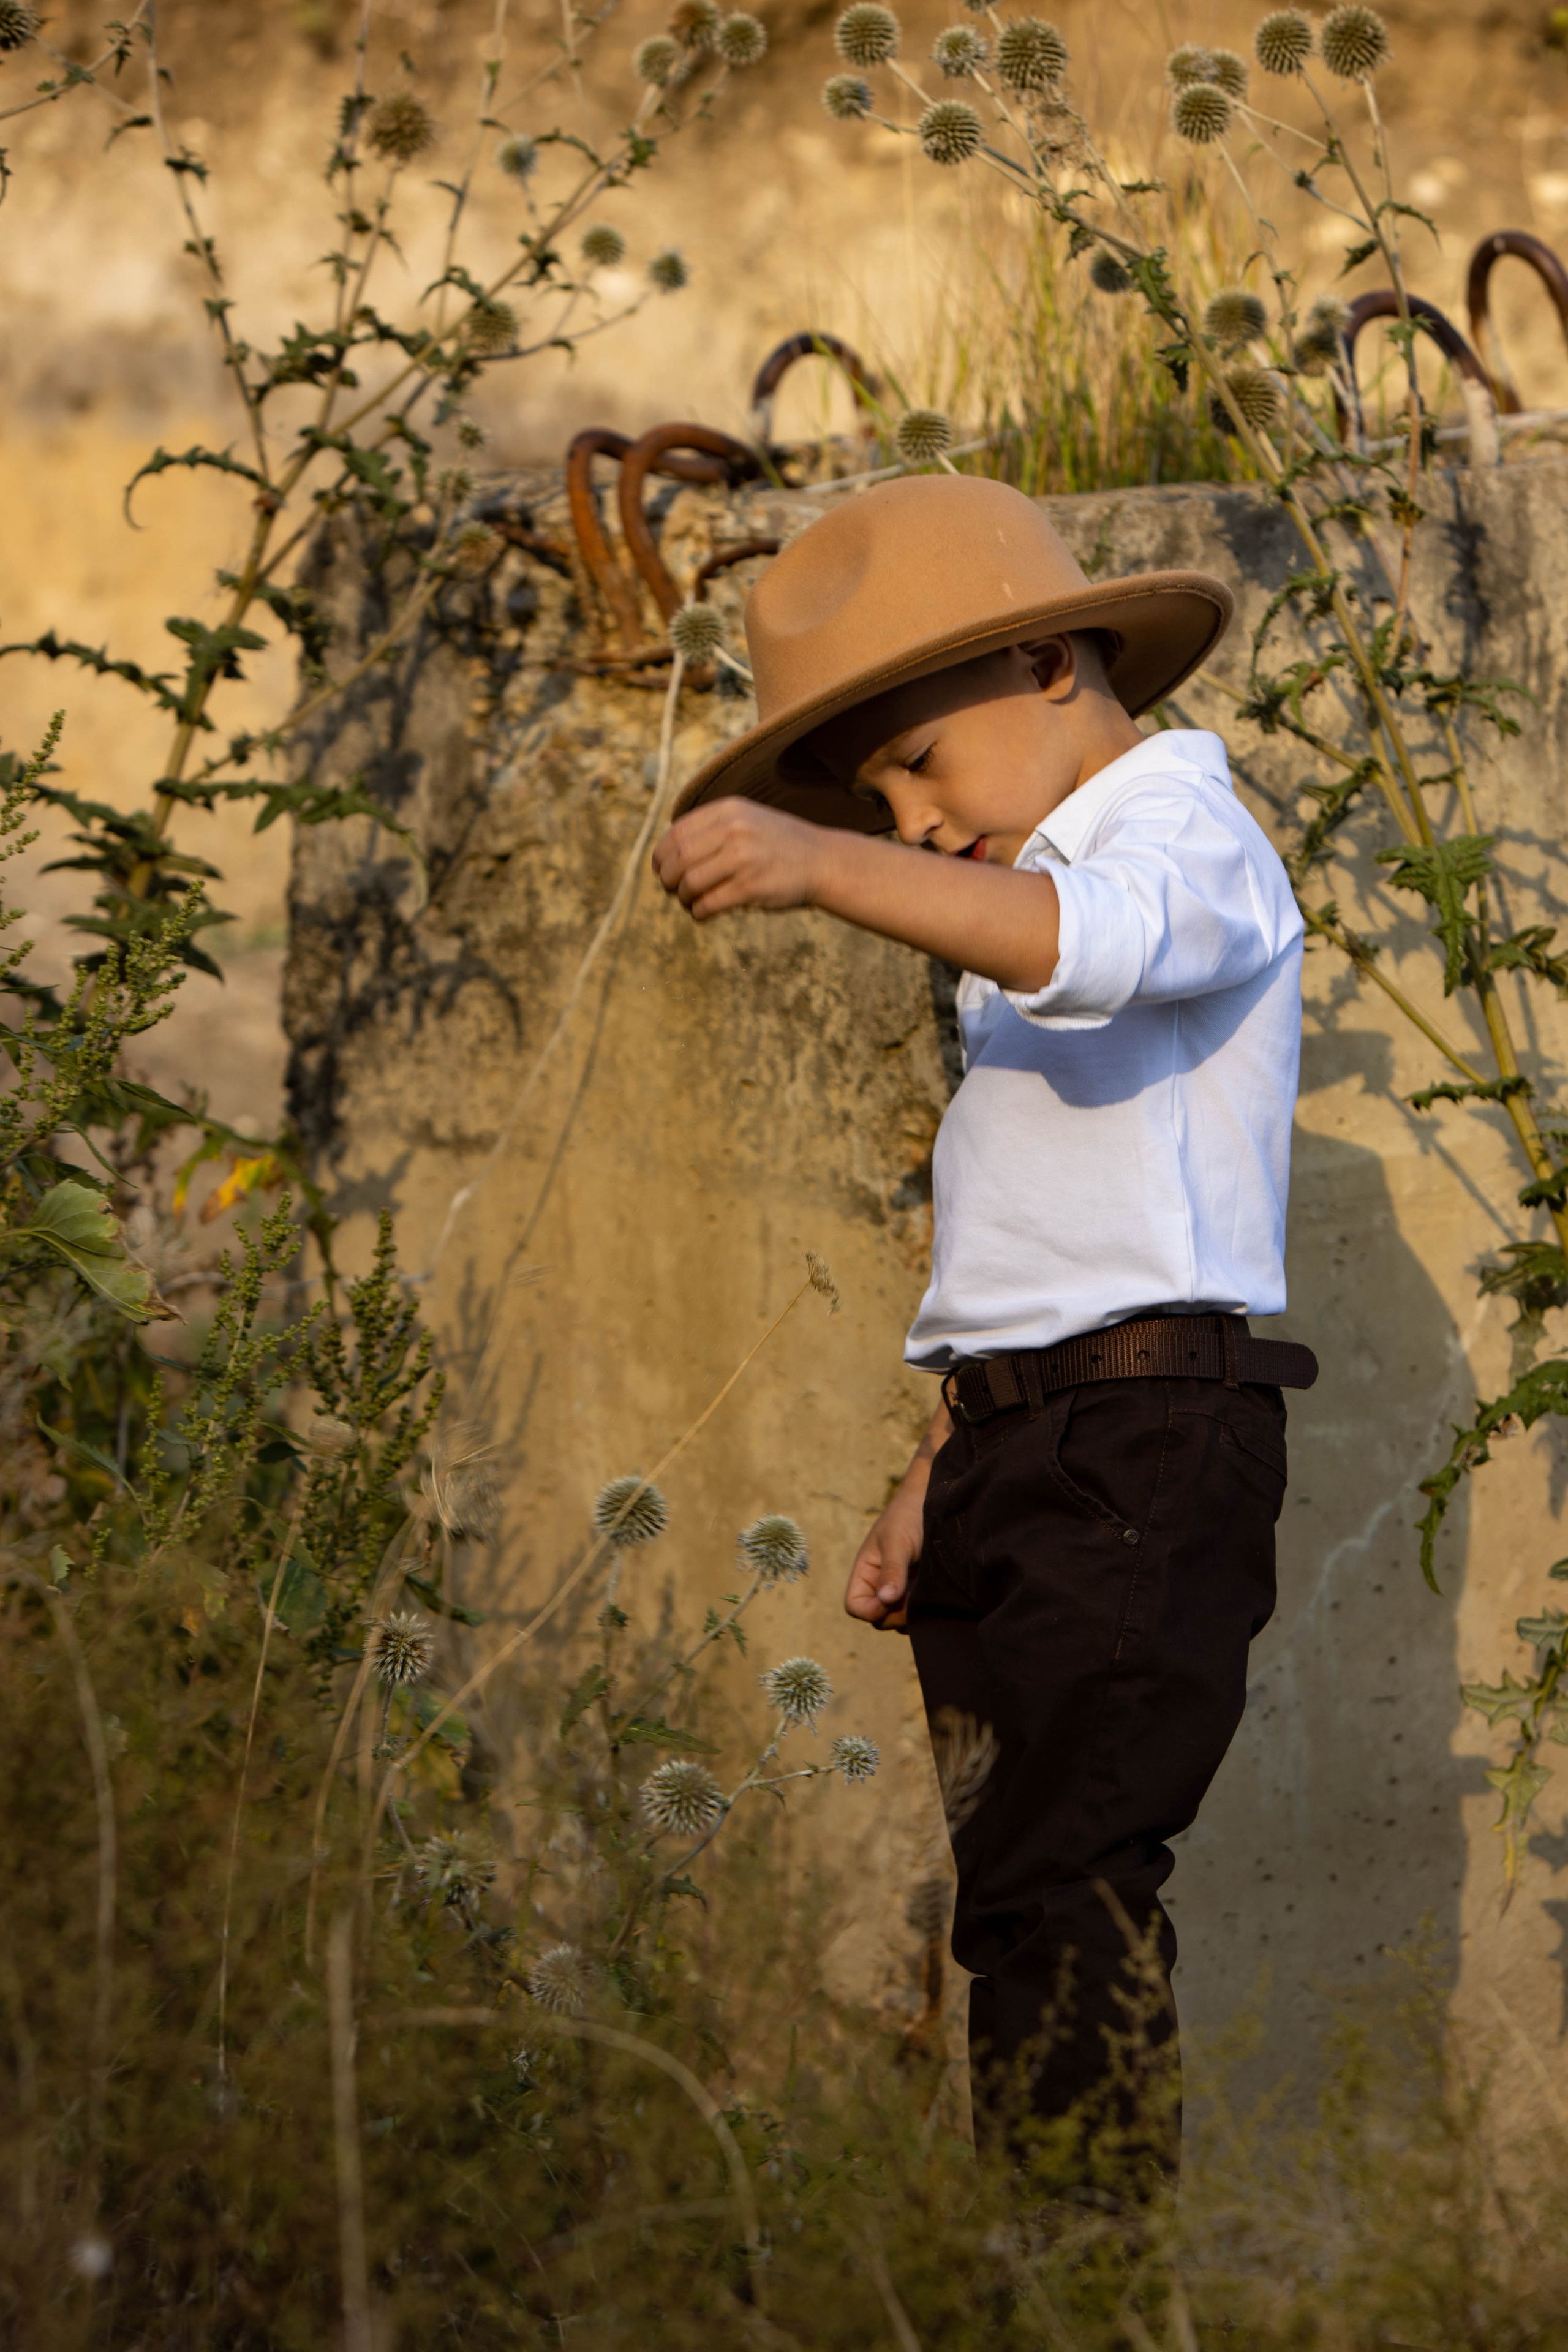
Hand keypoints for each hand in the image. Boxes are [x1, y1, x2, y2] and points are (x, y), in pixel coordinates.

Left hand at [651, 797, 824, 921]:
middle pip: (678, 858)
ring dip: (683, 898)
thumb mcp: (747, 820)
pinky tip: (703, 913)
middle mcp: (734, 830)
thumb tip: (667, 854)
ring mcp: (744, 858)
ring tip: (690, 902)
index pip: (676, 833)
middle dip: (668, 879)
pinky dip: (698, 912)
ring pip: (690, 882)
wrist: (823, 861)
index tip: (661, 870)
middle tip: (672, 890)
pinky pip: (708, 904)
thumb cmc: (779, 845)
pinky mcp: (751, 887)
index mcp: (729, 810)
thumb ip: (712, 828)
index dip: (661, 856)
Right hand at [843, 1468, 928, 1632]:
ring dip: (913, 1614)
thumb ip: (892, 1570)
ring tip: (928, 1591)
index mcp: (866, 1571)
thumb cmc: (909, 1514)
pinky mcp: (922, 1590)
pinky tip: (936, 1592)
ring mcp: (903, 1589)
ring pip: (901, 1619)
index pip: (855, 1606)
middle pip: (879, 1618)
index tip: (891, 1601)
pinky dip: (926, 1610)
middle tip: (916, 1596)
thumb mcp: (898, 1541)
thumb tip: (886, 1600)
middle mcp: (882, 1584)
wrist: (937, 1498)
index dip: (869, 1611)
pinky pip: (919, 1612)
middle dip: (895, 1614)